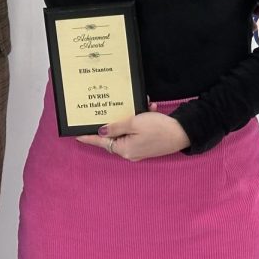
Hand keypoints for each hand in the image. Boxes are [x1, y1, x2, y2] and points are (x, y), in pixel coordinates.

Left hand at [76, 106, 190, 161]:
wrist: (183, 133)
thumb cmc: (158, 128)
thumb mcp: (133, 123)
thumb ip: (115, 126)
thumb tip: (101, 131)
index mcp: (124, 149)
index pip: (101, 142)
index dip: (88, 137)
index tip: (76, 134)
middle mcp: (129, 152)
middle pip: (114, 135)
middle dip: (115, 120)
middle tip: (108, 108)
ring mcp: (139, 149)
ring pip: (127, 130)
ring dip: (131, 117)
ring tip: (141, 106)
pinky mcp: (147, 144)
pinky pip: (138, 130)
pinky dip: (141, 119)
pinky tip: (148, 107)